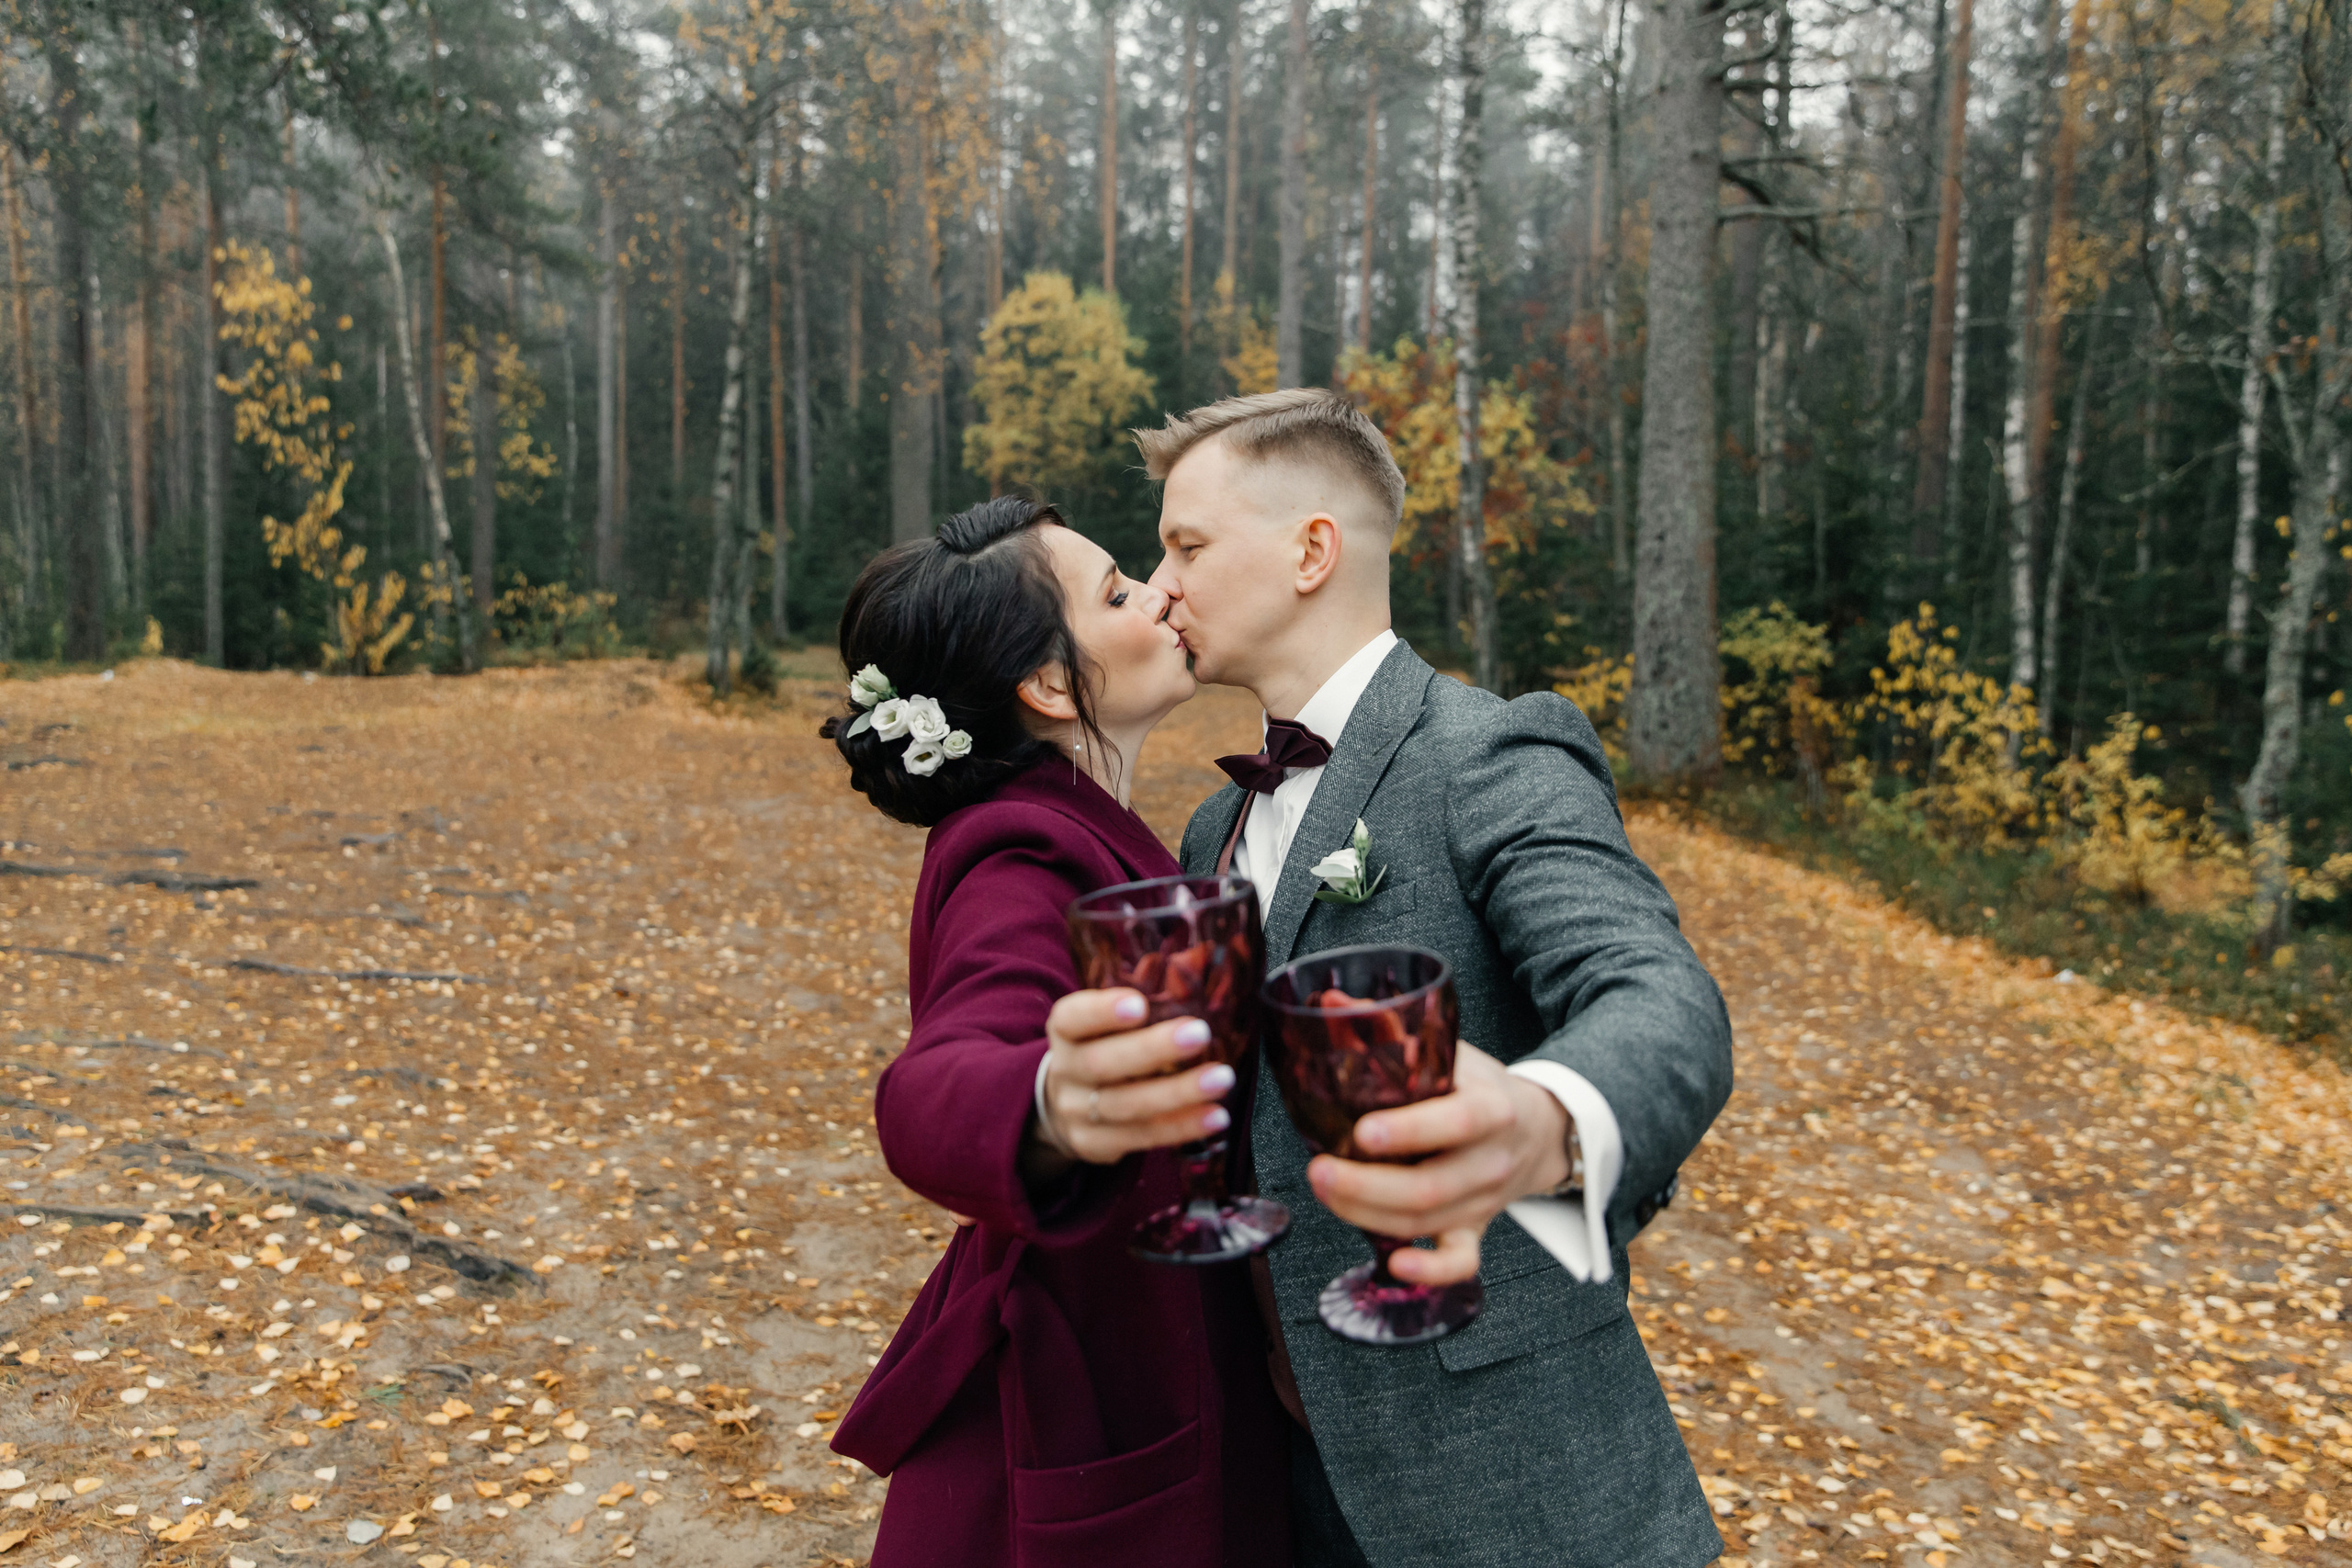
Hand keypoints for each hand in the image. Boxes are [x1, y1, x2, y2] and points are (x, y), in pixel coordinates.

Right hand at [1032, 988, 1234, 1169]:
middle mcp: (1065, 1071)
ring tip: (1221, 1079)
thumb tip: (1202, 960)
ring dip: (1178, 1093)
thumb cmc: (1104, 1047)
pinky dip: (1181, 1127)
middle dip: (1152, 1049)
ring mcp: (1076, 1113)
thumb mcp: (1110, 1020)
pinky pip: (1141, 1137)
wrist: (1063, 1106)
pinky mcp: (1094, 1145)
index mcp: (1065, 1030)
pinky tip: (1215, 1116)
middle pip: (1101, 1063)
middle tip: (1200, 1034)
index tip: (1139, 1004)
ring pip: (1126, 1105)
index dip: (1102, 1011)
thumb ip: (1146, 995)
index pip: (1073, 1017)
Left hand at [1304, 1042, 1569, 1285]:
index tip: (1360, 1132)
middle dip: (1367, 1186)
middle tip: (1318, 1170)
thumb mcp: (1451, 1052)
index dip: (1409, 1132)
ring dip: (1368, 1214)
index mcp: (1491, 1109)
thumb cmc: (1481, 1087)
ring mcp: (1485, 1200)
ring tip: (1325, 1191)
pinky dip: (1430, 1270)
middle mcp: (1491, 1160)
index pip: (1455, 1124)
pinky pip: (1460, 1261)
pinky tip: (1393, 1263)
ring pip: (1427, 1221)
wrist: (1539, 1129)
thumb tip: (1329, 1004)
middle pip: (1430, 1188)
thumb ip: (1392, 1030)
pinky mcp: (1478, 1227)